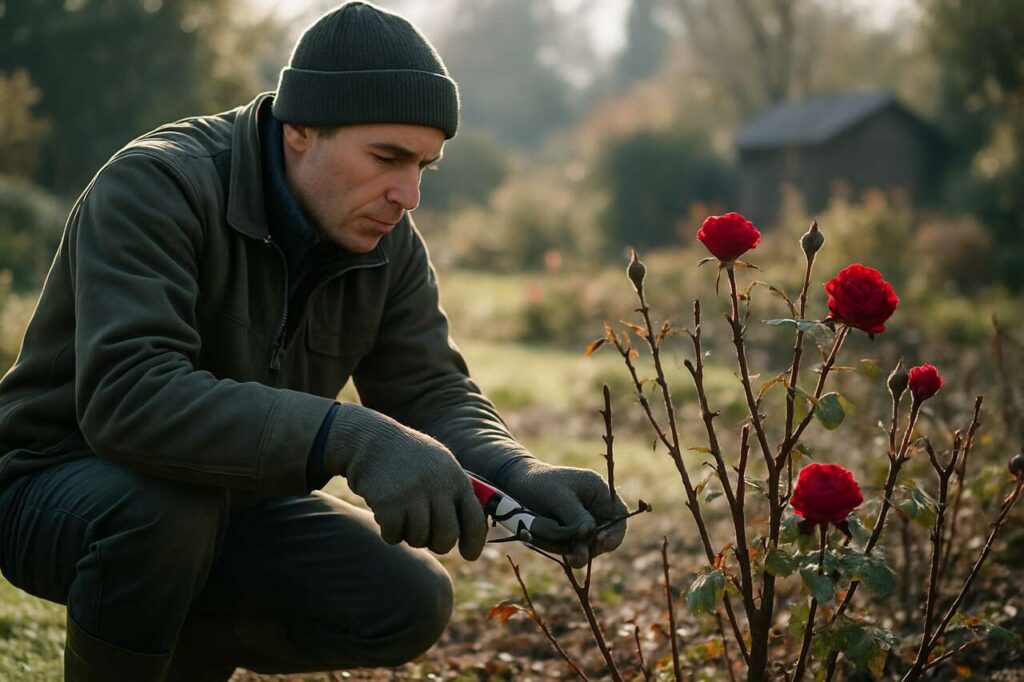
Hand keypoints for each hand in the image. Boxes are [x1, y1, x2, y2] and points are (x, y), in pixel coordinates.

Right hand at [323, 404, 487, 559]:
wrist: (370, 439)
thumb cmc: (408, 457)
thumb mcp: (440, 465)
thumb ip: (456, 493)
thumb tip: (474, 532)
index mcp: (456, 478)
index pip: (475, 520)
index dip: (474, 542)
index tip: (469, 555)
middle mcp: (438, 486)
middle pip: (447, 537)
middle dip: (437, 544)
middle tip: (426, 535)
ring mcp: (413, 494)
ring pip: (418, 539)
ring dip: (409, 534)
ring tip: (403, 514)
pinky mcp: (389, 503)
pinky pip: (394, 537)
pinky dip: (389, 532)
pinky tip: (385, 513)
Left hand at [499, 459, 628, 566]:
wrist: (515, 484)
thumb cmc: (539, 484)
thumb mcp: (558, 497)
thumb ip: (576, 517)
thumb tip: (590, 534)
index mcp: (600, 493)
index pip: (619, 520)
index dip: (613, 535)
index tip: (597, 542)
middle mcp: (595, 510)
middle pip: (601, 539)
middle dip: (584, 547)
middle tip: (570, 555)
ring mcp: (582, 524)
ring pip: (582, 547)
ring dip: (562, 547)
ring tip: (536, 532)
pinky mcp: (568, 534)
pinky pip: (566, 548)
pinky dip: (551, 546)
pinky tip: (529, 535)